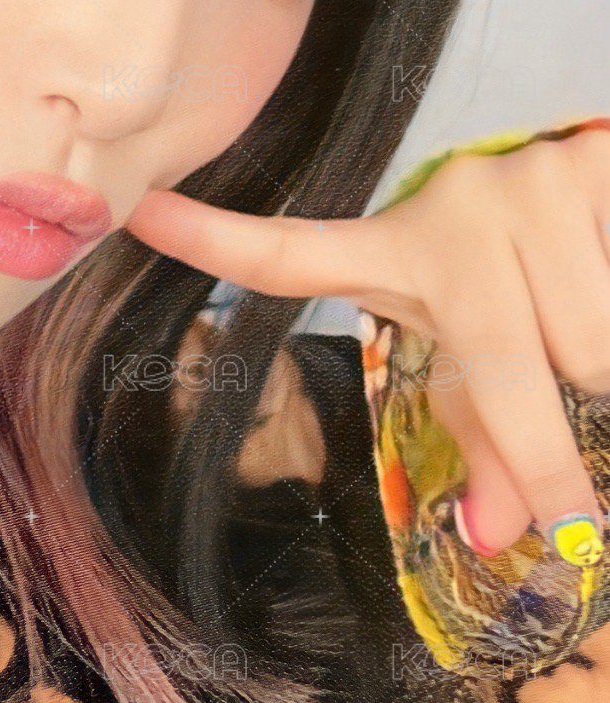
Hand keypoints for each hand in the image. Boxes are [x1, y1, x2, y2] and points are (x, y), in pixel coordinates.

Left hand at [125, 126, 609, 559]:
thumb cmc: (539, 289)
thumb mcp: (490, 364)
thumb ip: (491, 449)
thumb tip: (501, 539)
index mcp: (395, 254)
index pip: (292, 256)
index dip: (218, 240)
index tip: (141, 213)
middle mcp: (448, 206)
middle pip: (504, 371)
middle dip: (550, 454)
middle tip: (573, 509)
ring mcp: (524, 179)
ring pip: (586, 346)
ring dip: (607, 377)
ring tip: (592, 337)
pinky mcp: (597, 163)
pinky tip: (607, 283)